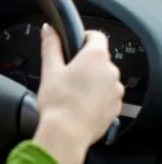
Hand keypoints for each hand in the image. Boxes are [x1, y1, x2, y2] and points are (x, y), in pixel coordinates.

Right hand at [33, 23, 123, 163]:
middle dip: (84, 65)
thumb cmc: (58, 102)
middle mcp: (111, 71)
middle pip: (98, 60)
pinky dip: (95, 98)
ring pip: (103, 79)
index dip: (83, 38)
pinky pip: (106, 97)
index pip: (96, 36)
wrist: (66, 133)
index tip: (73, 46)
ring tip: (71, 94)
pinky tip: (79, 106)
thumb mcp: (49, 69)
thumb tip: (48, 30)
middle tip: (65, 76)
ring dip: (91, 82)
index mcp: (95, 56)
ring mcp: (115, 90)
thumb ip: (50, 45)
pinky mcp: (116, 107)